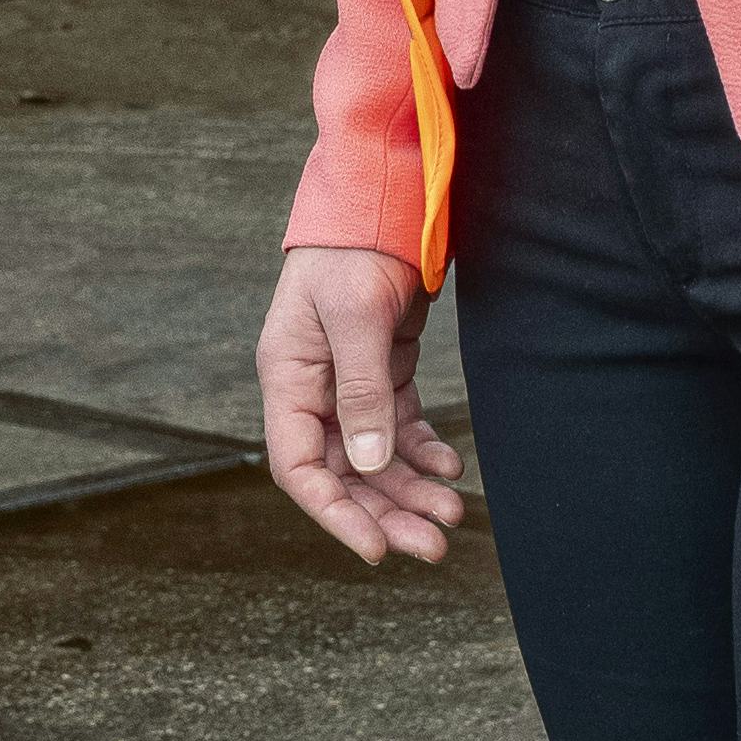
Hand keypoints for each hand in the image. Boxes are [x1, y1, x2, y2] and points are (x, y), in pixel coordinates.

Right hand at [255, 244, 463, 568]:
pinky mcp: (384, 368)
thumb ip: (361, 389)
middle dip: (387, 511)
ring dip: (410, 488)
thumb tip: (367, 464)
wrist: (386, 192)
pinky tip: (450, 465)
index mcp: (287, 376)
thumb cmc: (356, 245)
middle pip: (343, 472)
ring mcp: (349, 380)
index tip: (376, 548)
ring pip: (376, 456)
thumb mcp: (356, 314)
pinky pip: (400, 425)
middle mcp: (313, 387)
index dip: (334, 513)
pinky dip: (423, 450)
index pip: (297, 466)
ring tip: (453, 514)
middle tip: (435, 545)